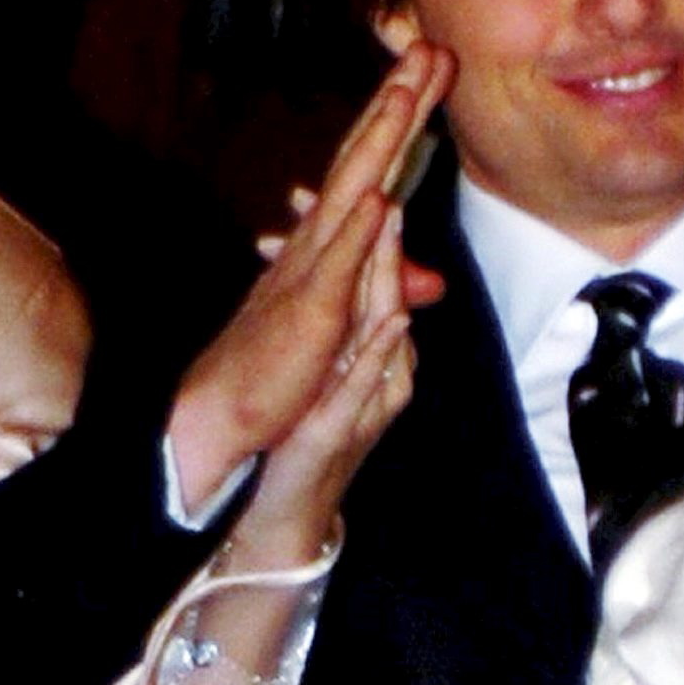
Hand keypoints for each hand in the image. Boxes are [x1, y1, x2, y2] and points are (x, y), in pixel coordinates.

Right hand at [167, 45, 453, 504]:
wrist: (219, 410)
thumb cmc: (281, 367)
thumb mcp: (346, 322)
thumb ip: (382, 289)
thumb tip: (424, 279)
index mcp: (327, 240)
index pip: (370, 164)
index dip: (401, 116)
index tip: (431, 68)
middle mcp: (318, 241)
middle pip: (363, 157)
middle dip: (399, 102)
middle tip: (430, 47)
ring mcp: (311, 269)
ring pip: (351, 191)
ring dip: (379, 140)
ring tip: (407, 93)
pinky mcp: (310, 309)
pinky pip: (336, 264)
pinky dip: (357, 228)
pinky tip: (378, 195)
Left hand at [231, 197, 421, 566]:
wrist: (288, 505)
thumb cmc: (304, 432)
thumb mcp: (322, 372)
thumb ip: (340, 325)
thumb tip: (342, 275)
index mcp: (373, 354)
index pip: (377, 283)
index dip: (374, 232)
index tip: (368, 179)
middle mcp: (381, 373)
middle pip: (389, 297)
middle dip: (390, 242)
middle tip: (390, 188)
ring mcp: (366, 401)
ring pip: (387, 334)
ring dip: (391, 281)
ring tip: (395, 231)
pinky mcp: (344, 428)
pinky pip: (368, 385)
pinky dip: (380, 351)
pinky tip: (391, 320)